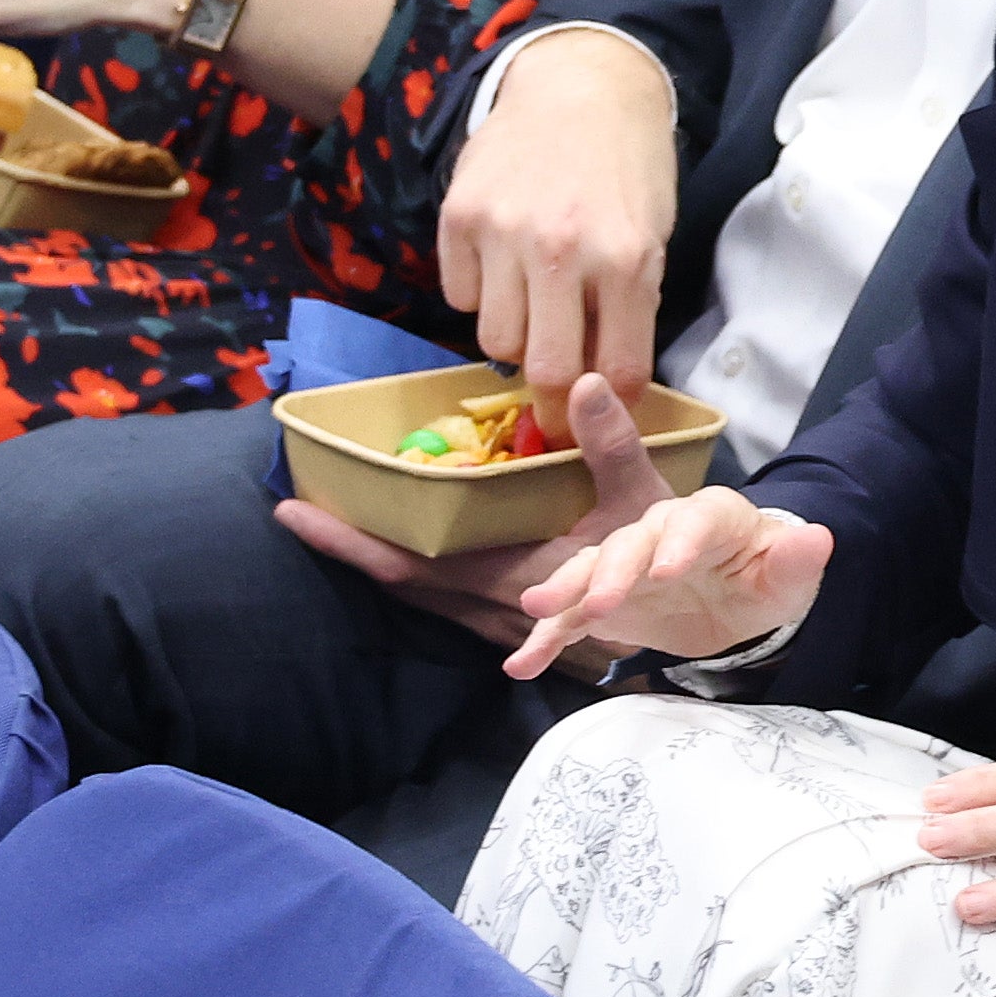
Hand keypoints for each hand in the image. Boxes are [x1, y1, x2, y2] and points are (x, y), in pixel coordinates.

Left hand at [278, 373, 688, 676]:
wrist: (699, 612)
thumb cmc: (666, 555)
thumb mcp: (644, 495)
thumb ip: (610, 441)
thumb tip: (582, 380)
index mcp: (510, 574)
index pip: (409, 564)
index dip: (351, 543)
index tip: (295, 514)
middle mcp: (492, 603)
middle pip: (399, 581)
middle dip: (348, 548)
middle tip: (297, 509)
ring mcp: (499, 616)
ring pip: (420, 592)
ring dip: (376, 560)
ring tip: (335, 521)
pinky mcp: (510, 615)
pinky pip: (444, 594)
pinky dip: (412, 569)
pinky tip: (399, 550)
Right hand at [440, 31, 678, 418]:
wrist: (579, 87)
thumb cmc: (626, 171)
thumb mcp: (653, 239)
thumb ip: (630, 311)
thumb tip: (604, 392)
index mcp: (627, 259)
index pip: (617, 373)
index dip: (607, 410)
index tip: (594, 422)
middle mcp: (562, 248)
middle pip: (547, 371)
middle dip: (554, 396)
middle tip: (554, 395)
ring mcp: (503, 231)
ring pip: (495, 341)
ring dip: (516, 336)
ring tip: (534, 302)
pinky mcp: (457, 216)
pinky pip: (460, 295)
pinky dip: (481, 293)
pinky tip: (504, 261)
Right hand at [504, 476, 830, 680]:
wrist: (735, 596)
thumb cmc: (764, 577)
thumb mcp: (789, 575)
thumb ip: (799, 559)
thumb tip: (819, 538)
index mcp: (710, 518)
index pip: (695, 521)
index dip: (681, 542)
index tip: (670, 571)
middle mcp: (659, 532)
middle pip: (631, 543)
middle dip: (613, 570)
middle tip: (600, 602)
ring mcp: (626, 565)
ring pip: (590, 570)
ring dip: (565, 589)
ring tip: (537, 609)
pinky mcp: (604, 601)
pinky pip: (571, 617)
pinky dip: (545, 638)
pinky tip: (521, 664)